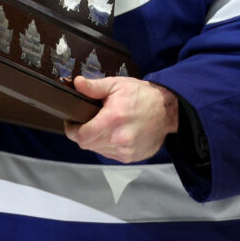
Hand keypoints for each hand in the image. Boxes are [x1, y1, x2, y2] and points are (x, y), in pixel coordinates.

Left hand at [63, 76, 178, 162]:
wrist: (167, 110)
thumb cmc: (141, 95)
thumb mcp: (117, 85)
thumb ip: (95, 87)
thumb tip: (77, 83)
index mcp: (112, 119)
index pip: (81, 135)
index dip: (72, 129)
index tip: (72, 122)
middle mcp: (118, 138)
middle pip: (87, 144)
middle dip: (84, 134)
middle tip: (88, 122)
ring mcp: (125, 150)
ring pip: (98, 150)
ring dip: (96, 141)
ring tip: (104, 127)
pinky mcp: (131, 157)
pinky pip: (110, 155)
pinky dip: (108, 146)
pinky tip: (115, 134)